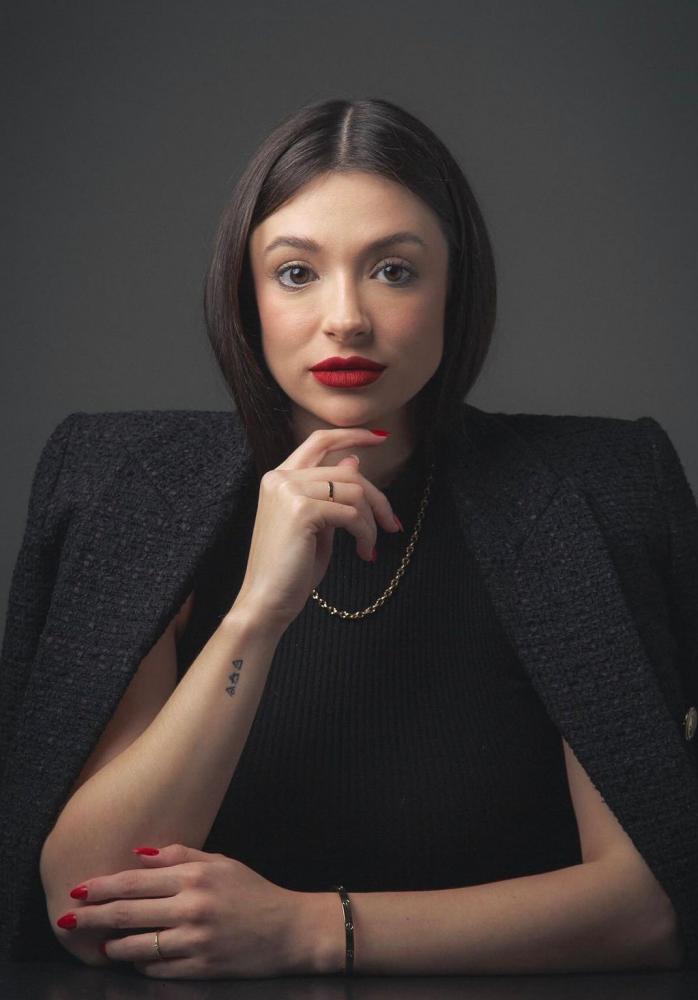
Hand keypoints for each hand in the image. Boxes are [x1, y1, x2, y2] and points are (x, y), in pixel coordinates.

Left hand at [58, 843, 310, 978]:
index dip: (102, 887)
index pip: (135, 881)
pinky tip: (133, 959)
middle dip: (92, 916)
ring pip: (137, 946)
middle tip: (67, 920)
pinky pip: (157, 968)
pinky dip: (140, 964)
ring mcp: (195, 941)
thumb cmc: (253, 892)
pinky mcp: (201, 968)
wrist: (289, 930)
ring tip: (101, 945)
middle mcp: (192, 908)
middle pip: (128, 913)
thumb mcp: (221, 862)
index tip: (78, 890)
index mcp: (195, 877)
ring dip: (113, 946)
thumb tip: (139, 854)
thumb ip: (180, 856)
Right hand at [233, 427, 400, 629]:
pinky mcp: (301, 511)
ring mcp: (288, 491)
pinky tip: (364, 552)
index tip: (380, 437)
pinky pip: (351, 513)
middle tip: (392, 523)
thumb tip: (354, 462)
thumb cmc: (290, 570)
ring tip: (370, 547)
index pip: (319, 440)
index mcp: (279, 477)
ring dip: (371, 522)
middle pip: (347, 471)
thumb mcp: (317, 524)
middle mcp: (280, 478)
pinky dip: (365, 533)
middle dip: (377, 497)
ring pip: (353, 491)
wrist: (266, 602)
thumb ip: (331, 493)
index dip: (352, 435)